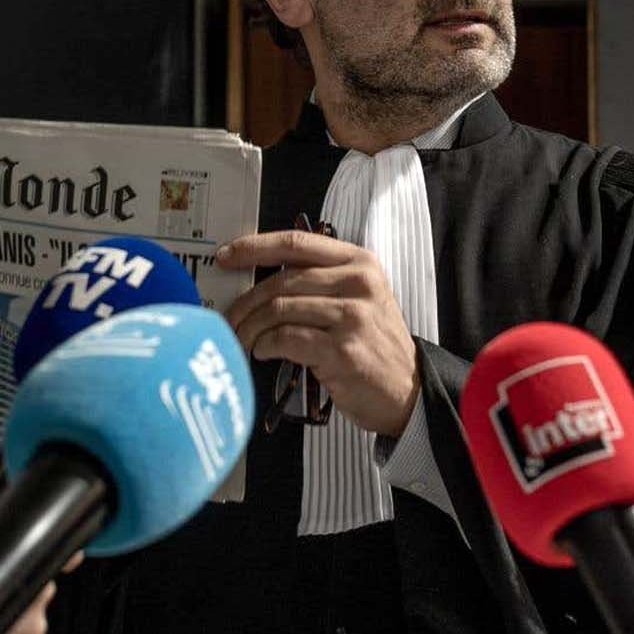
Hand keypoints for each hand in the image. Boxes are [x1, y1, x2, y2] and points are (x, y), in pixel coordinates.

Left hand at [217, 229, 419, 436]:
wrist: (406, 389)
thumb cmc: (373, 345)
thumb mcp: (359, 299)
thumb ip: (320, 282)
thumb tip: (259, 280)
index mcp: (360, 263)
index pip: (297, 243)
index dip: (254, 247)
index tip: (226, 255)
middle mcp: (359, 283)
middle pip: (281, 281)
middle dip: (245, 302)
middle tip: (229, 319)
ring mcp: (352, 317)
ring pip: (279, 310)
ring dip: (251, 328)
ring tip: (243, 340)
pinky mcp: (342, 351)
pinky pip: (286, 339)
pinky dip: (265, 346)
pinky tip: (263, 352)